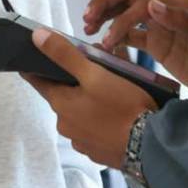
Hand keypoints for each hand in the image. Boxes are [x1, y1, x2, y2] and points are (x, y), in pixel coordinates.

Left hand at [22, 30, 156, 167]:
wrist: (151, 146)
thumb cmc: (121, 107)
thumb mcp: (94, 74)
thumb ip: (65, 54)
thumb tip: (36, 36)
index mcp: (61, 105)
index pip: (39, 81)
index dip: (37, 66)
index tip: (35, 56)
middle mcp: (66, 126)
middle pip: (64, 94)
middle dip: (75, 78)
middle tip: (94, 64)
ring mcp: (83, 142)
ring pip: (81, 110)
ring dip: (89, 96)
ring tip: (111, 84)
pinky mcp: (99, 151)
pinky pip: (94, 125)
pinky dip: (100, 114)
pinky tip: (117, 106)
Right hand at [83, 0, 187, 105]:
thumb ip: (182, 20)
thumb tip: (151, 5)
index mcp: (180, 4)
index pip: (141, 1)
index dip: (121, 17)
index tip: (109, 38)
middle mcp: (168, 10)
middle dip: (105, 2)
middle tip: (86, 17)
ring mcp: (162, 27)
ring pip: (126, 12)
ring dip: (106, 15)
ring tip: (87, 27)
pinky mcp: (159, 44)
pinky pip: (131, 36)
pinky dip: (115, 37)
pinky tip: (102, 46)